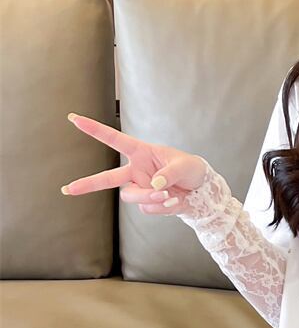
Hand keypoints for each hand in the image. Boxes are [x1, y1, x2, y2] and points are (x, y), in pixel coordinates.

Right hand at [60, 112, 206, 214]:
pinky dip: (163, 207)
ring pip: (131, 197)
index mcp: (141, 153)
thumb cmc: (190, 170)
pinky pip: (148, 208)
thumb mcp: (184, 166)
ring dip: (149, 197)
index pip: (115, 140)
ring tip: (169, 195)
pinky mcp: (147, 203)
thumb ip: (168, 174)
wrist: (201, 191)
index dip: (95, 129)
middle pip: (107, 178)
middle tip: (68, 189)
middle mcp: (137, 171)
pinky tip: (175, 201)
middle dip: (88, 184)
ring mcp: (140, 188)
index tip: (74, 119)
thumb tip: (154, 186)